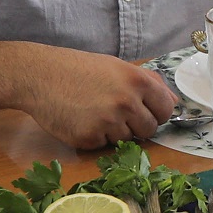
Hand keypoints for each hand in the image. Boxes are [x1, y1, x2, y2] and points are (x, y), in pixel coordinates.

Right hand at [16, 48, 180, 151]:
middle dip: (136, 126)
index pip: (166, 109)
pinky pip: (103, 146)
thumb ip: (148, 82)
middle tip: (114, 112)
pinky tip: (80, 119)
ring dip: (114, 132)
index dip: (156, 113)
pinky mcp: (89, 138)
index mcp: (137, 81)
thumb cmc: (78, 69)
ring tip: (94, 112)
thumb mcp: (116, 66)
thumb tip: (173, 101)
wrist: (38, 76)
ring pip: (126, 140)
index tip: (145, 111)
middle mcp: (126, 102)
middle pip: (149, 130)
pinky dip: (94, 137)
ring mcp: (108, 122)